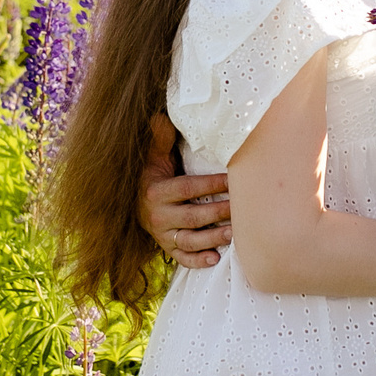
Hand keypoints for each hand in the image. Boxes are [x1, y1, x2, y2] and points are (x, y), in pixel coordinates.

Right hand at [139, 112, 230, 267]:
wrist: (134, 205)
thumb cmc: (153, 176)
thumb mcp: (154, 158)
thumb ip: (161, 139)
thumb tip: (161, 115)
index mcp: (155, 192)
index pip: (187, 188)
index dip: (210, 185)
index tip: (234, 180)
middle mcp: (157, 216)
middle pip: (192, 216)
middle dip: (218, 213)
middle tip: (242, 208)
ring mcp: (162, 235)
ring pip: (189, 240)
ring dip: (213, 238)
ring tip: (235, 234)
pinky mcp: (167, 249)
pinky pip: (182, 258)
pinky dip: (198, 261)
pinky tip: (215, 259)